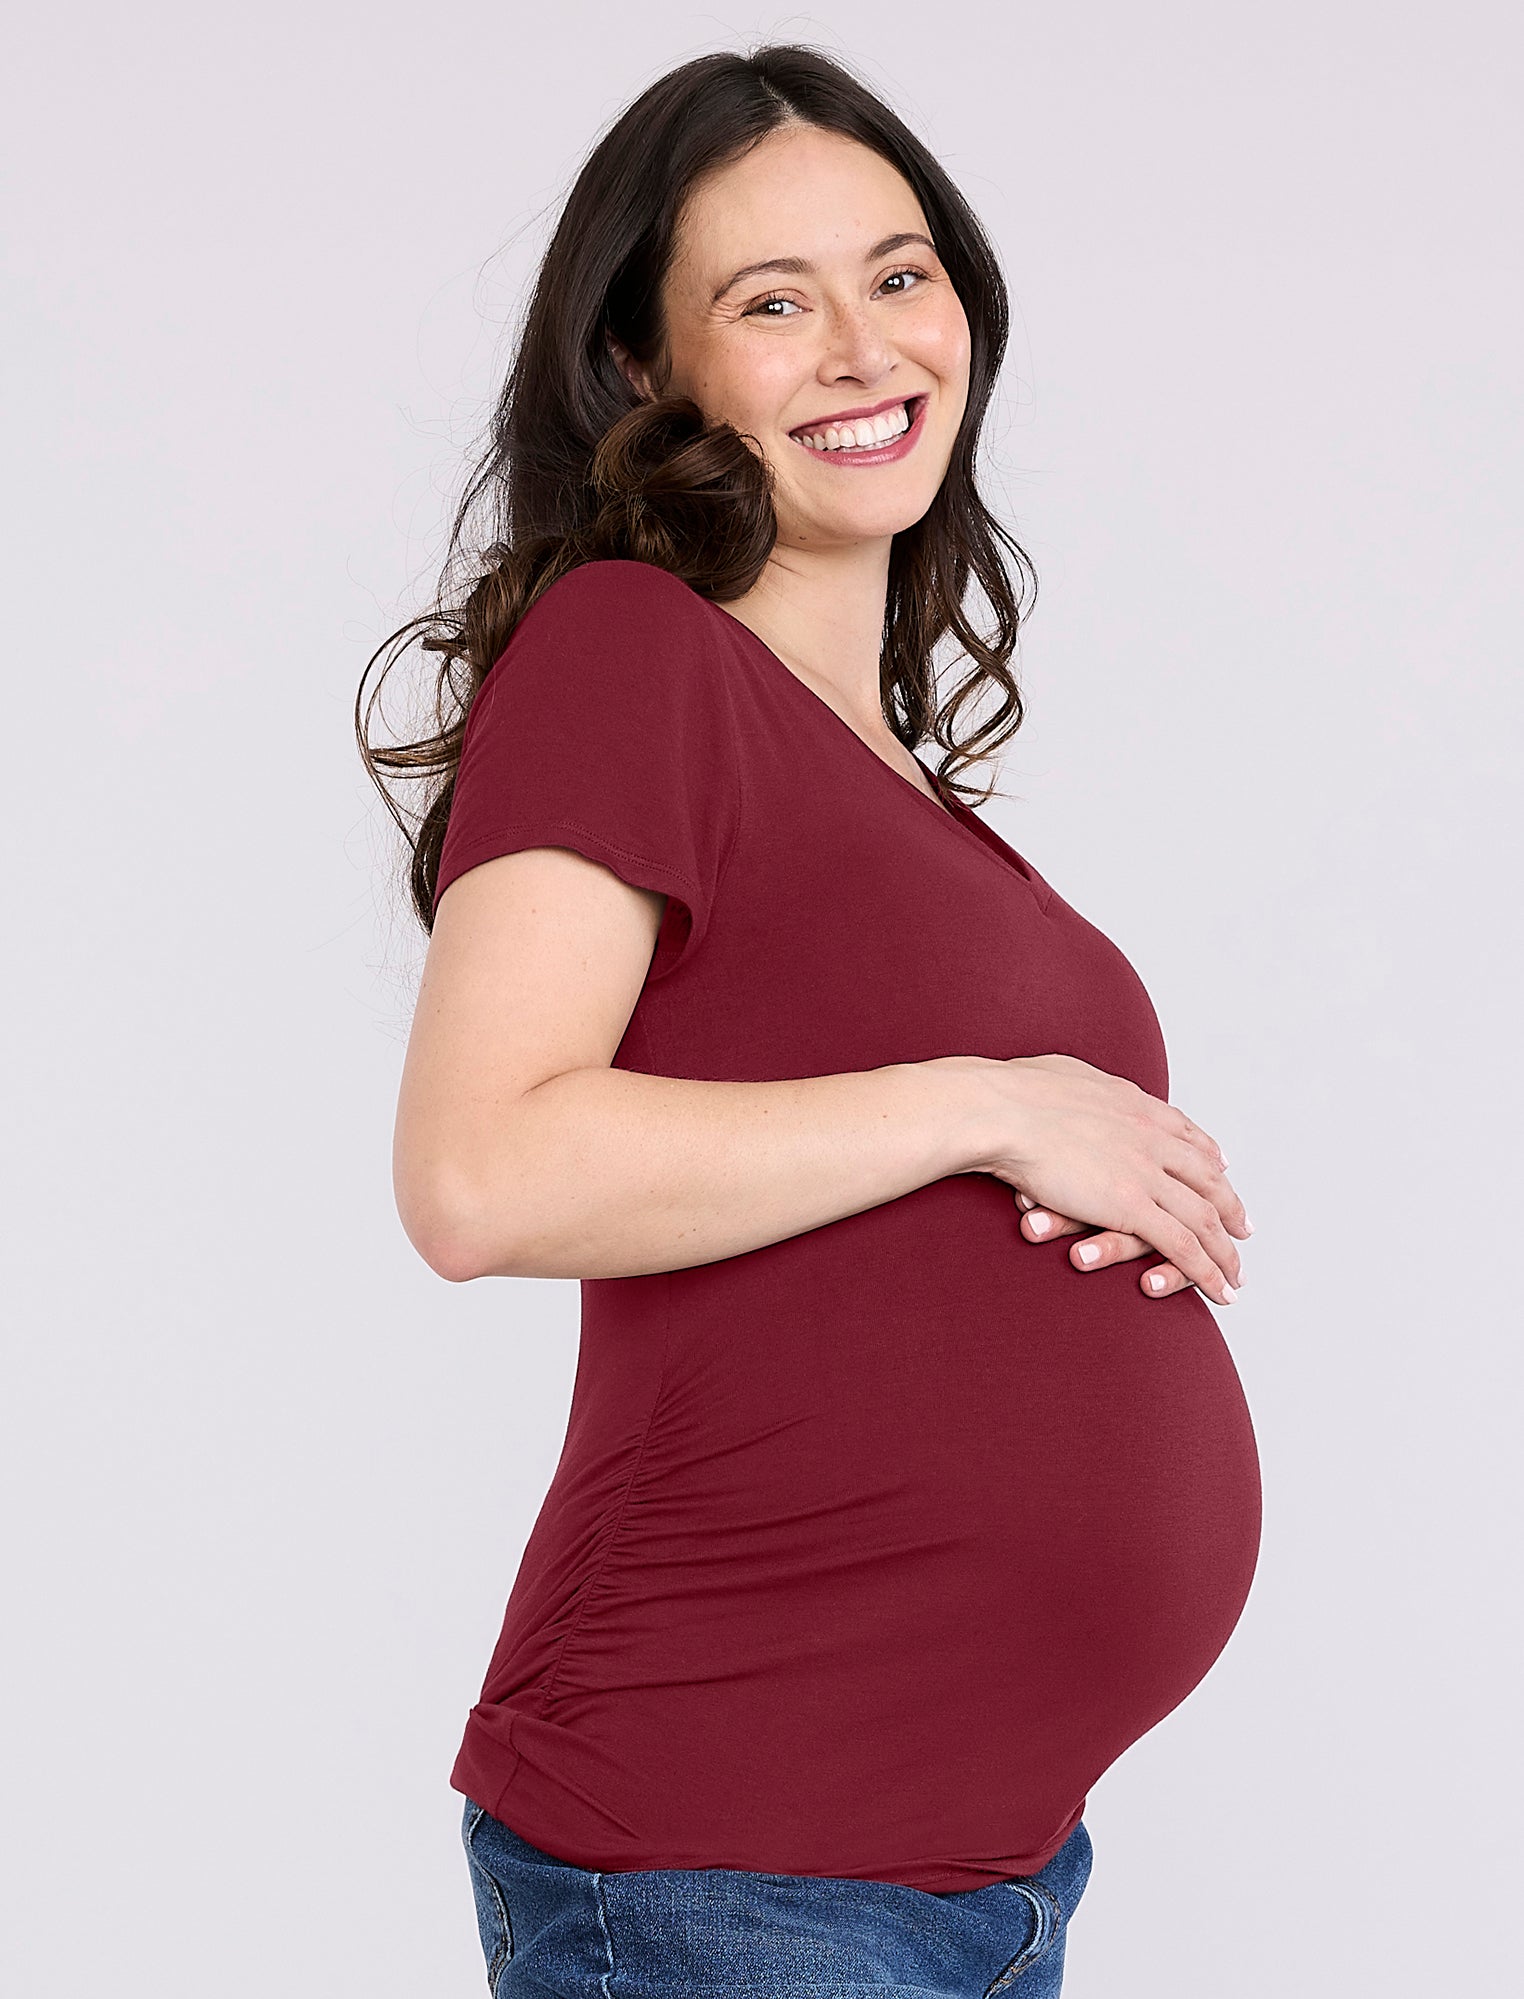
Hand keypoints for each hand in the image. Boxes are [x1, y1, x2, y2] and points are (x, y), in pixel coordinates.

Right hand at [939, 1051, 1251, 1306]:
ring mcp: (1145, 1171)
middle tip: (1243, 1228)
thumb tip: (1072, 1085)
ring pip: (1203, 1218)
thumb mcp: (1058, 1074)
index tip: (1222, 1169)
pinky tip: (1219, 1290)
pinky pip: (1182, 1245)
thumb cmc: (1009, 1093)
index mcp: (1133, 1104)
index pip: (1185, 1132)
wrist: (997, 1109)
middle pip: (1206, 1177)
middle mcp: (1151, 1136)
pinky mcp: (1131, 1206)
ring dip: (1224, 1250)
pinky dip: (1207, 1271)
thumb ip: (1078, 1087)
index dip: (1208, 1155)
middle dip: (1229, 1206)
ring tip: (1235, 1275)